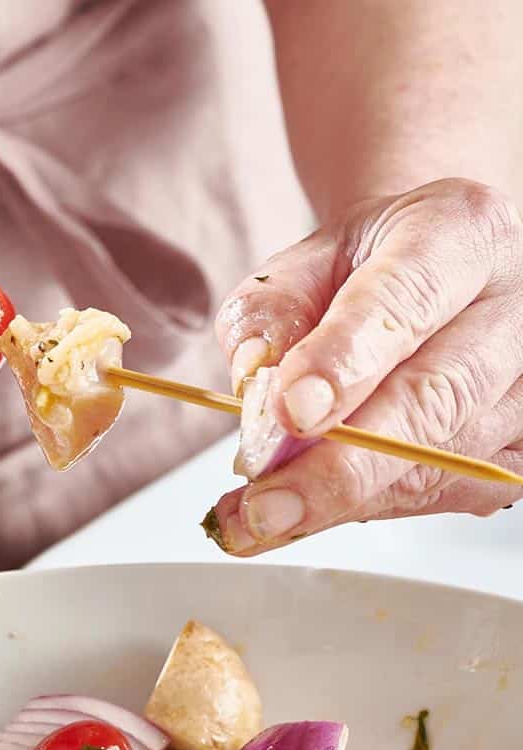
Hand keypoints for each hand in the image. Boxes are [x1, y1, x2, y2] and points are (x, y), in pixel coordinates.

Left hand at [210, 178, 522, 554]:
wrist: (435, 272)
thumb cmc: (372, 267)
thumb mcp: (305, 262)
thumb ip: (269, 312)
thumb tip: (253, 378)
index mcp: (459, 235)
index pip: (402, 302)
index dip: (343, 363)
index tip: (289, 413)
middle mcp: (516, 308)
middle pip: (436, 398)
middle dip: (341, 464)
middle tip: (265, 505)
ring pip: (444, 459)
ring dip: (346, 498)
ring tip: (264, 513)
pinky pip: (455, 492)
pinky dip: (377, 506)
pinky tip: (321, 505)